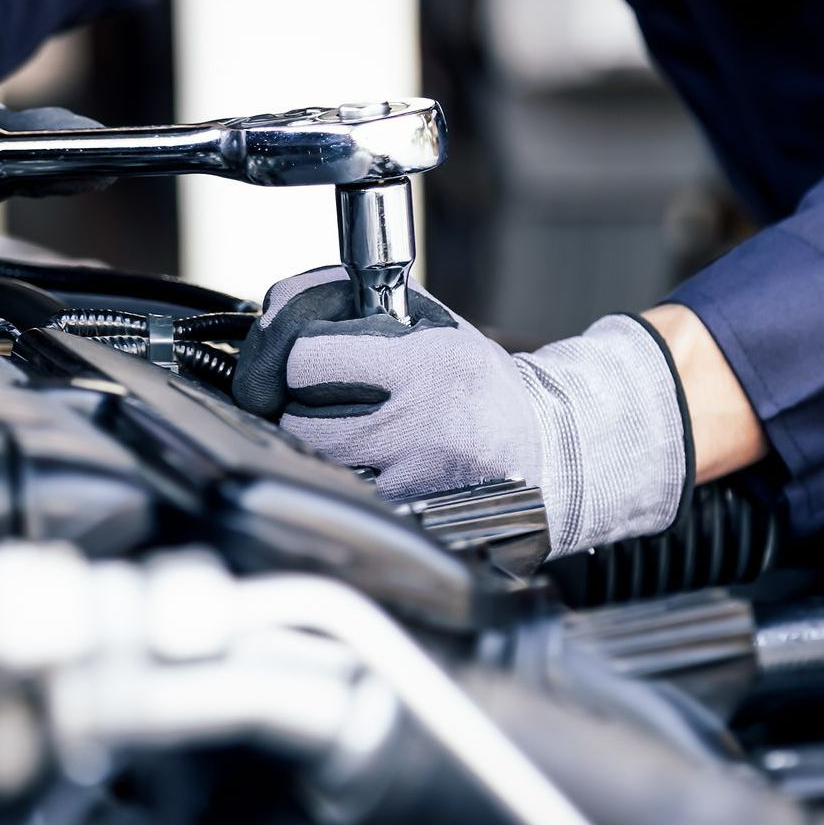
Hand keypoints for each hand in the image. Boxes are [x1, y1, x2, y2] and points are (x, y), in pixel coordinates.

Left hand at [233, 267, 691, 556]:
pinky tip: (366, 465)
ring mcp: (416, 477)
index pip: (306, 358)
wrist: (547, 449)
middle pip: (298, 418)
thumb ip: (357, 308)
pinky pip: (343, 494)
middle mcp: (422, 421)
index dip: (293, 356)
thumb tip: (278, 308)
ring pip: (314, 461)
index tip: (305, 359)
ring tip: (347, 429)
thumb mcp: (430, 326)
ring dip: (313, 444)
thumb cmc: (475, 382)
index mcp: (426, 363)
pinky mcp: (413, 516)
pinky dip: (340, 479)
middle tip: (318, 398)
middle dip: (296, 405)